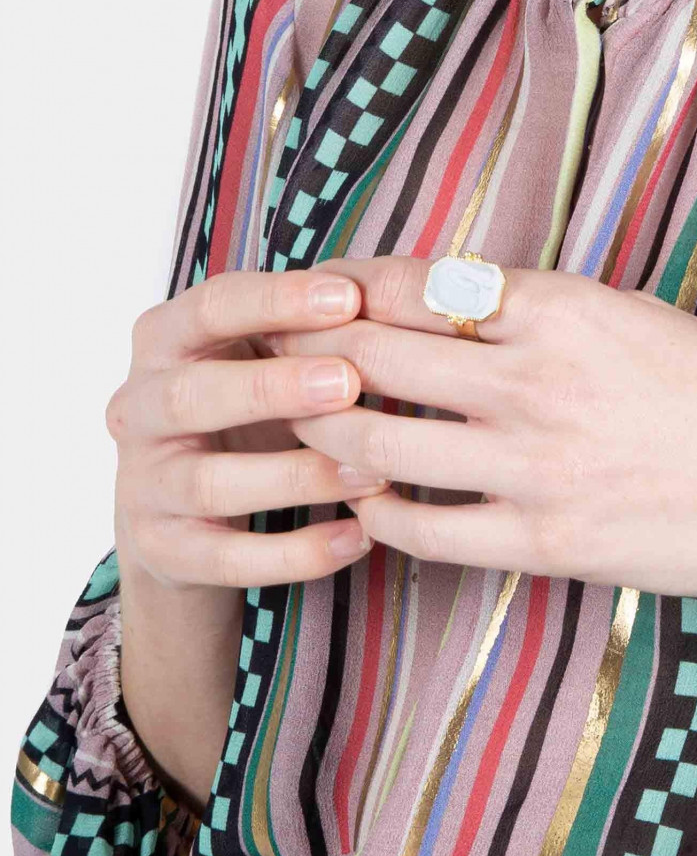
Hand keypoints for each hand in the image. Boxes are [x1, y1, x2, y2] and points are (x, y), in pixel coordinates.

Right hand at [108, 268, 383, 590]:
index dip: (277, 300)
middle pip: (193, 395)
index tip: (349, 297)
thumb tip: (398, 297)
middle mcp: (140, 409)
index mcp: (164, 342)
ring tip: (373, 473)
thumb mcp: (264, 359)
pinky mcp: (164, 550)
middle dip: (273, 387)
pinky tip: (360, 537)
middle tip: (349, 382)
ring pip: (210, 482)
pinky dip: (298, 552)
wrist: (181, 514)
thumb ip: (310, 331)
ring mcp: (144, 485)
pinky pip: (230, 558)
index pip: (211, 307)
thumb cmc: (244, 413)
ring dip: (296, 476)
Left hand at [268, 256, 696, 603]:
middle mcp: (536, 379)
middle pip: (368, 355)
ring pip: (374, 442)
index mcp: (562, 307)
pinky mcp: (546, 542)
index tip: (311, 298)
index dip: (338, 290)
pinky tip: (367, 499)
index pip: (407, 286)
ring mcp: (536, 466)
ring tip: (306, 429)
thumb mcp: (639, 320)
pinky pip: (420, 529)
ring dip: (323, 433)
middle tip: (274, 358)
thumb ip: (543, 313)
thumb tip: (450, 310)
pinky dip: (375, 512)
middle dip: (303, 352)